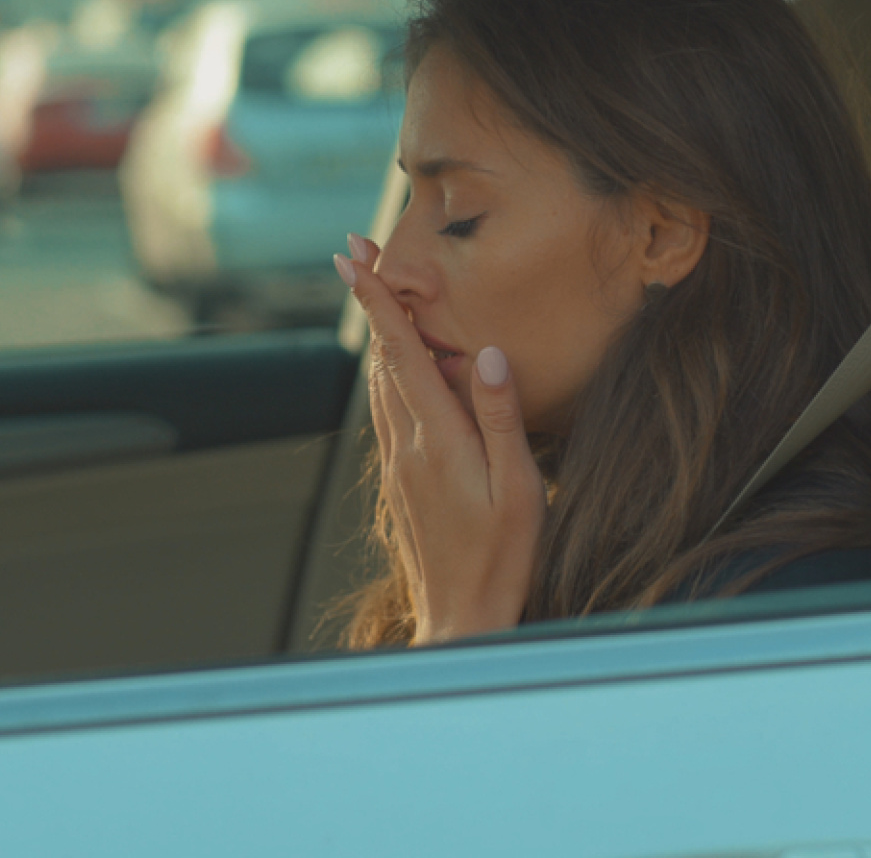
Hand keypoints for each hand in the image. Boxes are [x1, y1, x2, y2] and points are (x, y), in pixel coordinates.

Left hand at [337, 237, 545, 644]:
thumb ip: (499, 416)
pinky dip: (387, 373)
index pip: (402, 354)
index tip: (354, 257)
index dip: (378, 301)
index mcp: (436, 439)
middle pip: (382, 359)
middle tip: (357, 251)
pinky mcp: (400, 482)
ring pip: (380, 384)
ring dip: (377, 334)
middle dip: (371, 302)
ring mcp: (398, 465)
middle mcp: (406, 446)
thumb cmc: (503, 557)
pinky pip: (387, 412)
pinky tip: (395, 367)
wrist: (462, 619)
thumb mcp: (516, 486)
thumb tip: (485, 353)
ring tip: (373, 292)